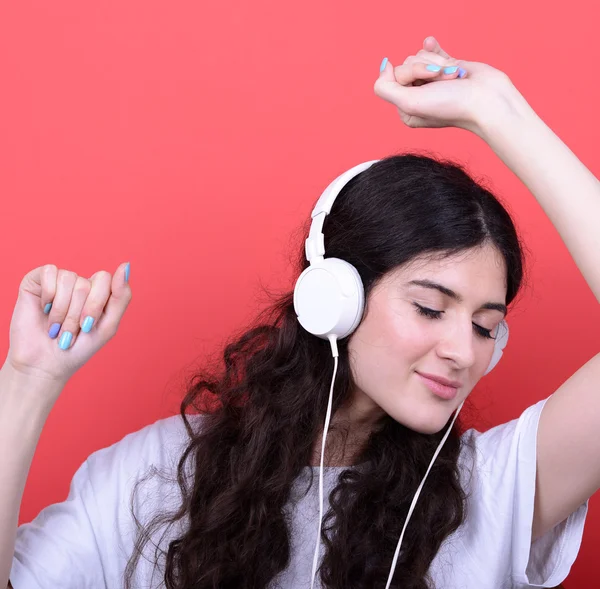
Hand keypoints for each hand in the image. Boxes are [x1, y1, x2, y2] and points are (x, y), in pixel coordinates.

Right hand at [4, 262, 131, 386]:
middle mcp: (79, 283)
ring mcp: (57, 281)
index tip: (87, 325)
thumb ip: (121, 296)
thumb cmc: (78, 347)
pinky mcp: (36, 280)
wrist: (44, 364)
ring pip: (68, 280)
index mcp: (98, 292)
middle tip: (70, 332)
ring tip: (55, 328)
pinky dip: (48, 296)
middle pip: (86, 284)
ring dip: (62, 311)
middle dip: (78, 313)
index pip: (104, 280)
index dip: (96, 304)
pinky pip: (49, 272)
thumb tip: (126, 265)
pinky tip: (44, 309)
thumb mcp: (108, 325)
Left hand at [373, 36, 516, 134]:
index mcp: (405, 109)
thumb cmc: (451, 106)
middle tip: (444, 83)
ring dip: (439, 64)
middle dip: (427, 68)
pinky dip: (434, 48)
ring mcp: (431, 81)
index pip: (394, 76)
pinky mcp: (446, 68)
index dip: (412, 74)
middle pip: (407, 63)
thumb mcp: (410, 103)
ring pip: (422, 55)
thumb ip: (386, 88)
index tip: (427, 86)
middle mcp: (416, 95)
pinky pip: (432, 51)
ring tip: (454, 78)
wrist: (488, 100)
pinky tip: (431, 42)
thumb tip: (384, 66)